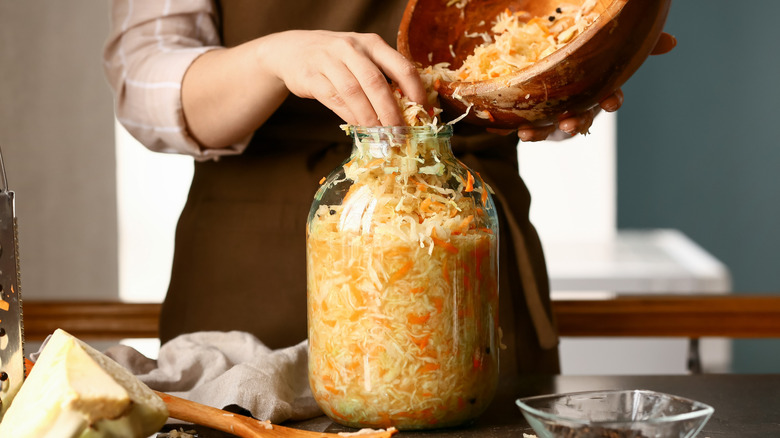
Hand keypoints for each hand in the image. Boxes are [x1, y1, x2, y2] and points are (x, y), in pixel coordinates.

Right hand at [265, 30, 426, 126]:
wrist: (293, 50)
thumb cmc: (337, 59)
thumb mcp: (362, 57)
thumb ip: (382, 77)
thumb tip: (407, 111)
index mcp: (372, 44)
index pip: (400, 66)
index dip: (414, 90)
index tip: (422, 112)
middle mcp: (351, 48)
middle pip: (376, 83)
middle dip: (390, 112)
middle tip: (400, 133)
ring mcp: (329, 61)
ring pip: (354, 93)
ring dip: (369, 118)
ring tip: (381, 136)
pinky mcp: (311, 76)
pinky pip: (334, 99)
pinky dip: (349, 116)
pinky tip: (359, 128)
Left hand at [513, 32, 676, 141]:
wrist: (558, 90)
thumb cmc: (589, 73)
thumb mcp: (611, 57)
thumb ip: (638, 48)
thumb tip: (673, 41)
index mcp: (598, 92)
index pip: (610, 97)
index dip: (611, 101)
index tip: (611, 104)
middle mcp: (579, 108)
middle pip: (581, 117)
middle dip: (576, 121)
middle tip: (569, 123)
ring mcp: (556, 117)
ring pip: (549, 127)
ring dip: (540, 131)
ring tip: (528, 133)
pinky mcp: (536, 121)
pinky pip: (525, 127)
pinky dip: (516, 130)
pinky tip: (507, 130)